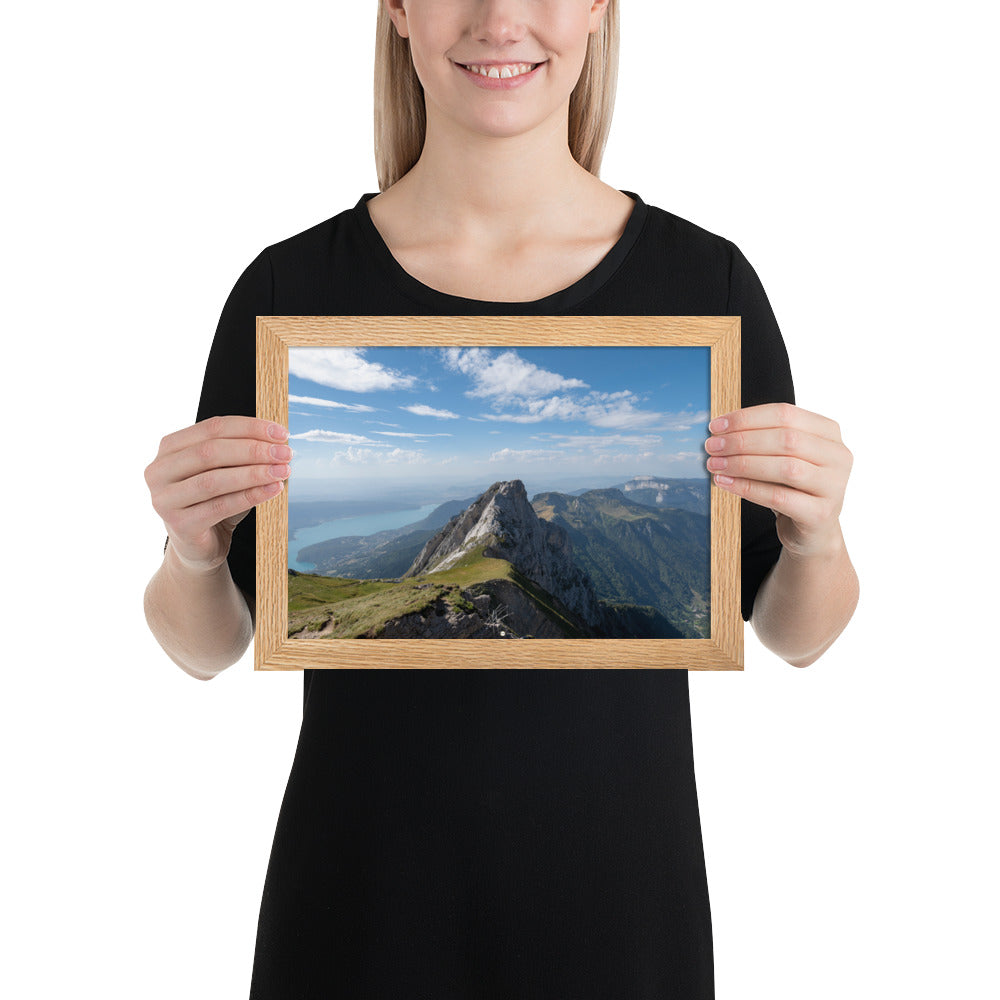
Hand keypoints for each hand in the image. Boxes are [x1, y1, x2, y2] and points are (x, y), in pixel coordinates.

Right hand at [145, 416, 290, 573]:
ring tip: (282, 471)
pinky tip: (273, 490)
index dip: (250, 428)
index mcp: (169, 448)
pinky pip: (220, 507)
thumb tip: (278, 442)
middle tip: (284, 453)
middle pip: (211, 452)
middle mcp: (159, 471)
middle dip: (253, 450)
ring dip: (254, 473)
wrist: (199, 546)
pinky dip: (250, 496)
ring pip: (214, 480)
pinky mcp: (179, 525)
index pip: (212, 428)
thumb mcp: (225, 471)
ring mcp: (164, 499)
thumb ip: (241, 453)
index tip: (281, 433)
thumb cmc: (213, 501)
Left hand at [704, 402, 852, 558]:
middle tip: (712, 446)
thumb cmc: (792, 488)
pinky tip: (725, 483)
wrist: (812, 531)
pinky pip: (779, 497)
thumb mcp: (781, 457)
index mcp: (829, 433)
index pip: (785, 414)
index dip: (747, 418)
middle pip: (786, 439)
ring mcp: (834, 486)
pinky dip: (747, 488)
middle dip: (742, 441)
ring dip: (743, 463)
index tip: (716, 425)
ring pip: (785, 467)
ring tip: (715, 465)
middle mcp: (838, 456)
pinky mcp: (821, 514)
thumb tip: (719, 430)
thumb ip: (761, 439)